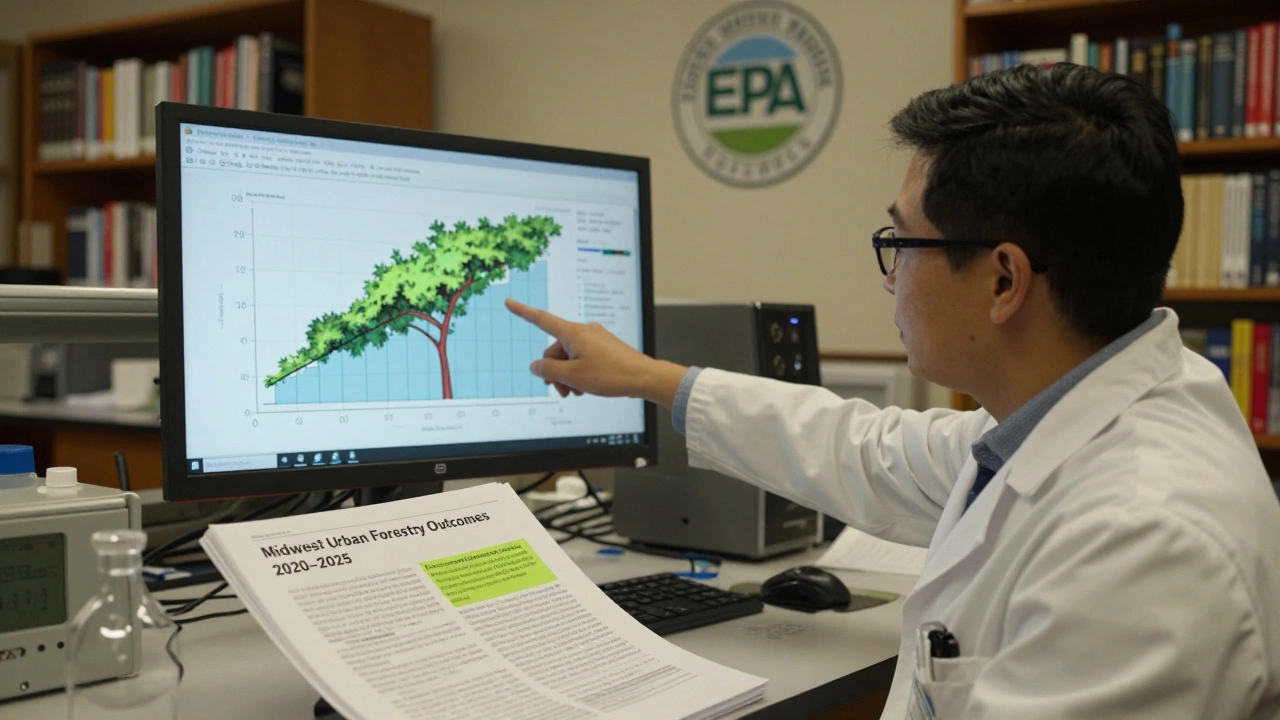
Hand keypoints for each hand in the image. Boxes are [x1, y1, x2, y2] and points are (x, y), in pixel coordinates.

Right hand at [505, 298, 686, 407]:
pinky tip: (586, 386)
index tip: (509, 302)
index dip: (523, 312)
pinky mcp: (604, 347)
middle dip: (555, 372)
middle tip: (563, 392)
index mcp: (573, 333)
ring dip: (567, 375)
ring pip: (569, 357)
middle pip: (555, 350)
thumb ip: (549, 371)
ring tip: (577, 392)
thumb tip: (535, 366)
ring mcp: (595, 338)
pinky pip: (583, 357)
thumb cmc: (611, 375)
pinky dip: (580, 372)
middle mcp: (583, 331)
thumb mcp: (572, 377)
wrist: (643, 377)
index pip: (541, 320)